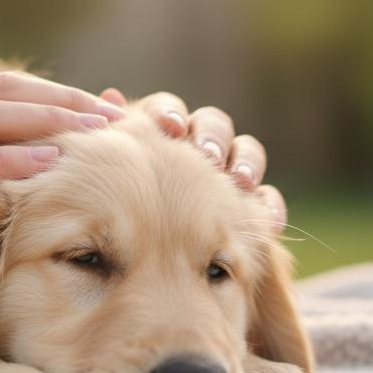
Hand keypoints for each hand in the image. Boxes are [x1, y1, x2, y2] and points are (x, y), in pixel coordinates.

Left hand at [100, 87, 286, 232]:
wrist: (143, 277)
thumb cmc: (113, 220)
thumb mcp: (104, 181)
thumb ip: (109, 139)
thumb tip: (109, 95)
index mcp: (157, 136)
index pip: (168, 109)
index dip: (170, 114)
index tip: (170, 127)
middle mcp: (194, 148)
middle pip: (212, 124)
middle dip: (211, 136)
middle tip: (207, 155)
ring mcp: (225, 175)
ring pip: (245, 151)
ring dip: (245, 162)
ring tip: (240, 181)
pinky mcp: (248, 207)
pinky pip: (266, 200)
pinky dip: (268, 207)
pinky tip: (267, 221)